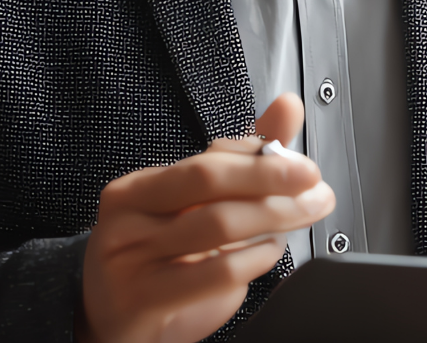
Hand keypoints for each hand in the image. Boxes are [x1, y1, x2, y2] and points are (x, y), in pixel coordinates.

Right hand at [77, 93, 334, 342]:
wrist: (112, 326)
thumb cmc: (162, 264)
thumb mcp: (196, 213)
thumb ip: (243, 161)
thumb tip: (288, 105)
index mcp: (139, 189)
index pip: (208, 157)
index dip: (262, 157)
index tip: (304, 167)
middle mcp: (128, 218)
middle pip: (208, 180)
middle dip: (271, 179)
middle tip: (315, 187)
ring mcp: (131, 258)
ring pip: (216, 224)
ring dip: (273, 219)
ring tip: (300, 219)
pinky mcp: (143, 299)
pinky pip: (214, 272)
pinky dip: (254, 260)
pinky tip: (270, 253)